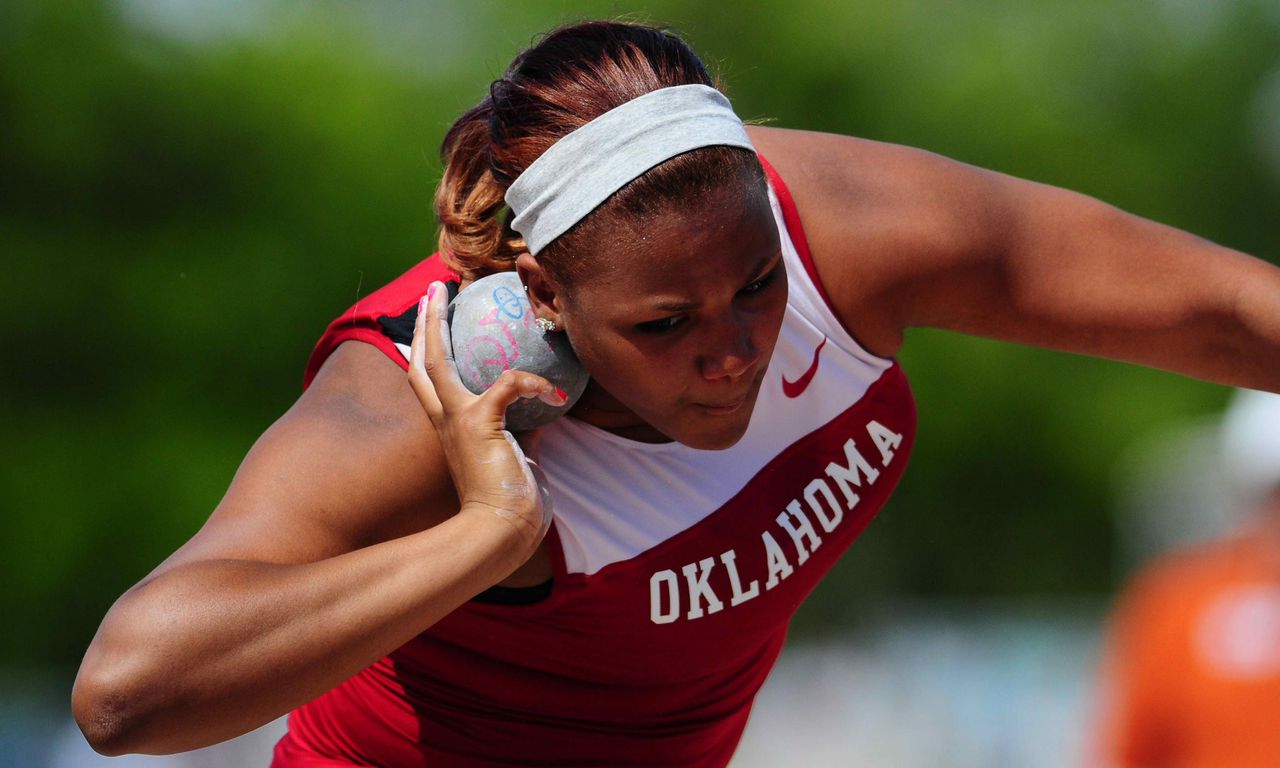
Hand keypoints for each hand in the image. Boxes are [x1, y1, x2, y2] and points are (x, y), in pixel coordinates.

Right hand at [408, 280, 561, 549]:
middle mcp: (447, 421)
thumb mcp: (518, 457)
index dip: (429, 351)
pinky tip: (553, 392)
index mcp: (452, 430)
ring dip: (438, 324)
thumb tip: (543, 409)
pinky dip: (532, 382)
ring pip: (438, 362)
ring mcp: (459, 421)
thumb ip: (523, 430)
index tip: (433, 324)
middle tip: (432, 289)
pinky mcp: (480, 423)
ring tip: (449, 290)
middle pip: (423, 363)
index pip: (431, 384)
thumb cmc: (511, 505)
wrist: (499, 534)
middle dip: (425, 323)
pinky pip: (507, 383)